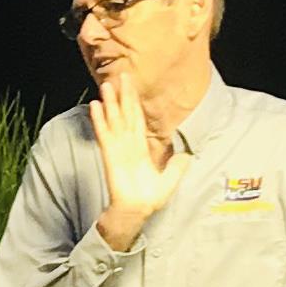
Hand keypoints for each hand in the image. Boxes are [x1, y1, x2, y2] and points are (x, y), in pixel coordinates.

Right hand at [88, 71, 182, 250]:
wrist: (138, 210)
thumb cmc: (150, 197)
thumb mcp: (171, 179)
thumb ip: (178, 165)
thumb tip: (189, 153)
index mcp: (141, 148)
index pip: (137, 120)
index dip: (135, 103)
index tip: (132, 86)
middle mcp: (128, 144)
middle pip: (125, 115)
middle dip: (122, 96)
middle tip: (119, 76)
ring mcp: (118, 148)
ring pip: (114, 120)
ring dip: (109, 103)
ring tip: (105, 85)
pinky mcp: (111, 155)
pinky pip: (105, 134)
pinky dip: (100, 120)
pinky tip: (95, 107)